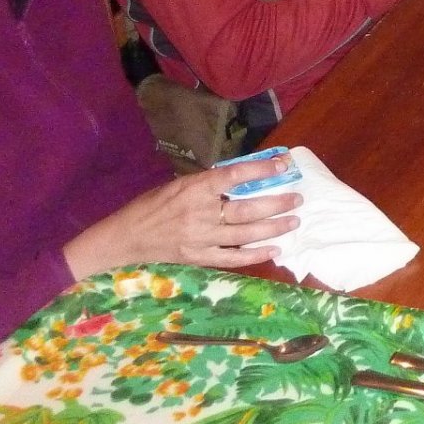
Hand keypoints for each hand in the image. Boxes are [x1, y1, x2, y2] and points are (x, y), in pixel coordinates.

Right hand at [63, 156, 302, 279]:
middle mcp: (199, 213)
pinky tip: (274, 249)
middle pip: (246, 209)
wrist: (126, 237)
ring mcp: (200, 238)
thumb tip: (245, 176)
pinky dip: (255, 255)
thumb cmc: (153, 205)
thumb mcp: (179, 184)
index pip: (235, 175)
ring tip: (293, 221)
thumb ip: (210, 183)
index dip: (262, 169)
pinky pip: (233, 258)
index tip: (284, 165)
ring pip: (244, 234)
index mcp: (194, 188)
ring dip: (272, 228)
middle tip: (297, 199)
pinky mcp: (198, 258)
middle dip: (276, 203)